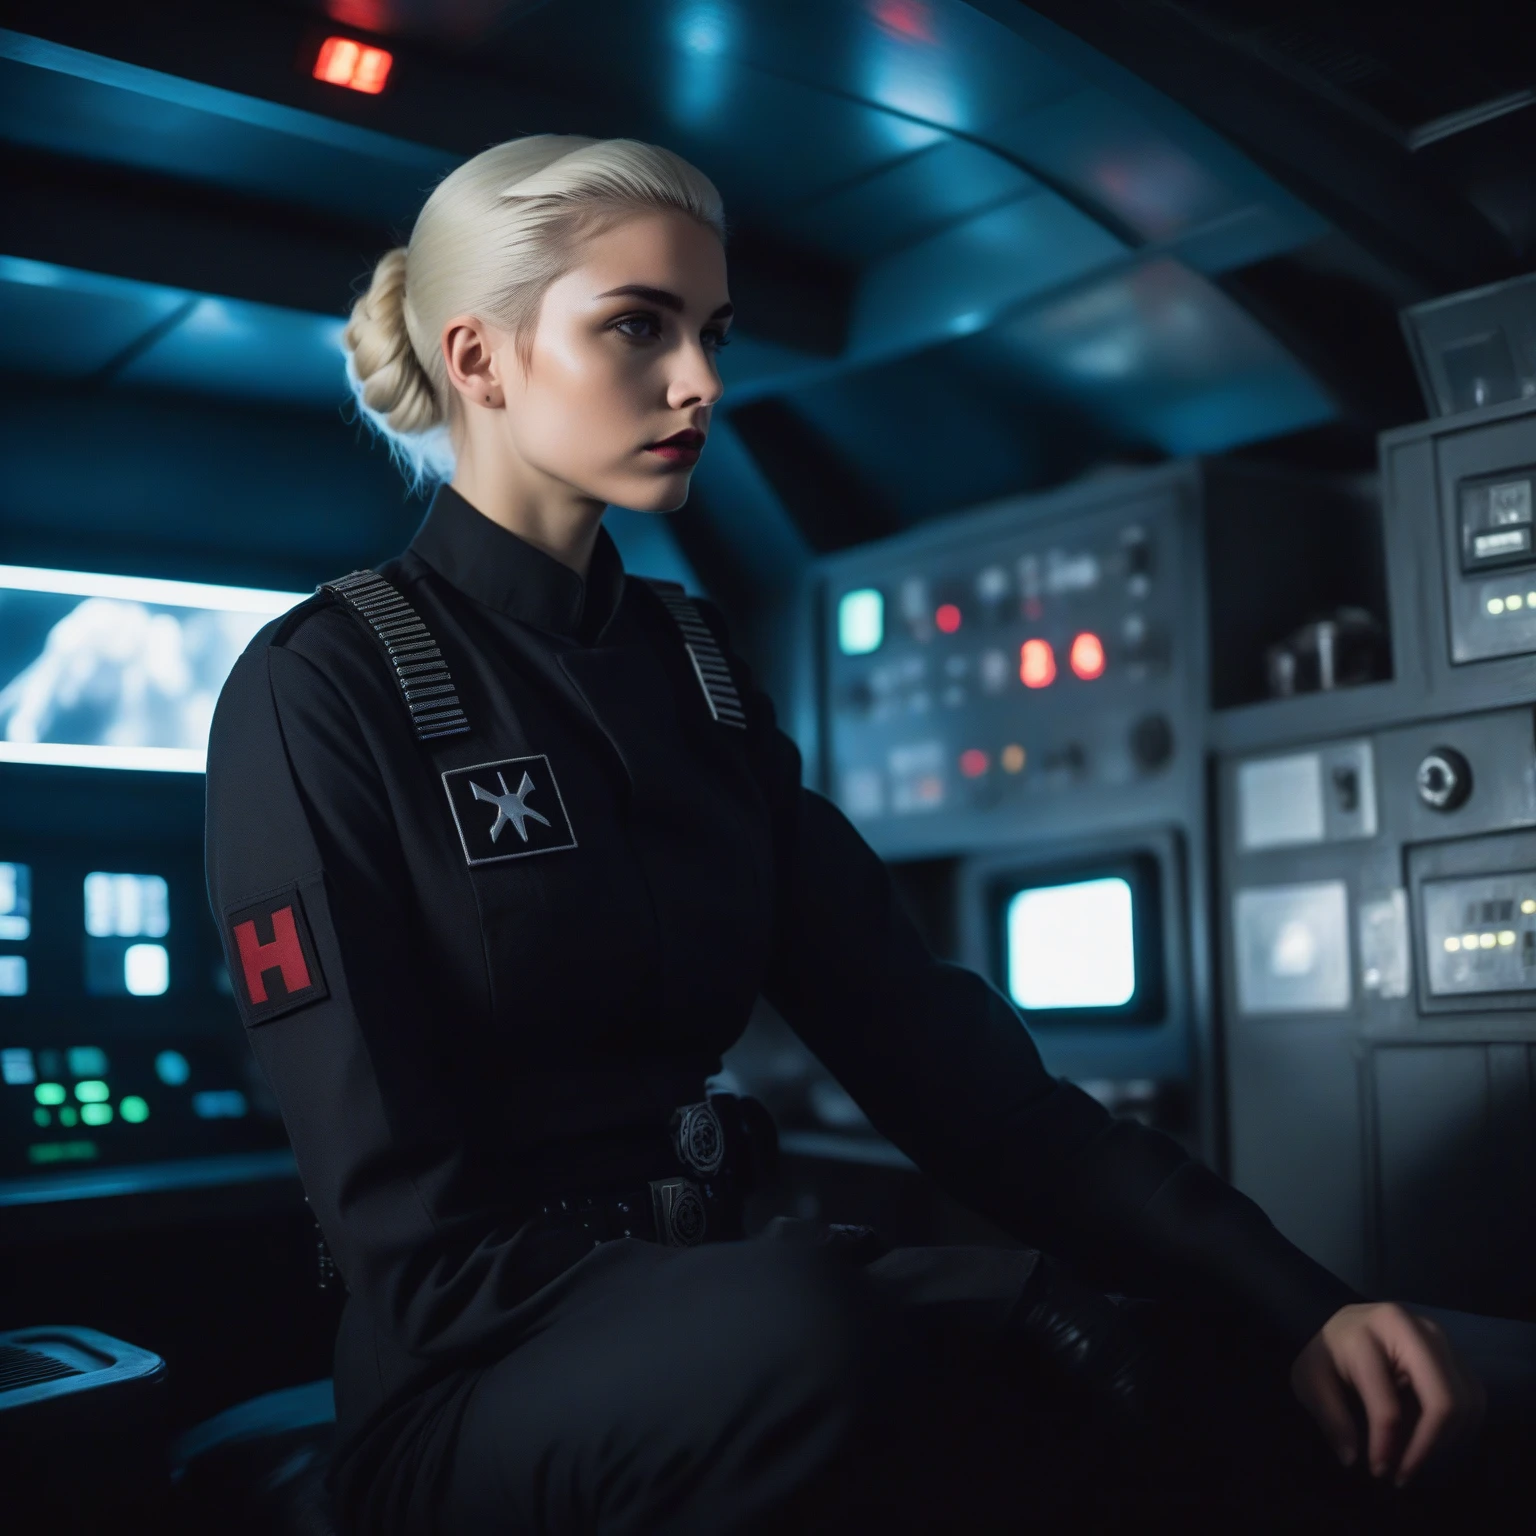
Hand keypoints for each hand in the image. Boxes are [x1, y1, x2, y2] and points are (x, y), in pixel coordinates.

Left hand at [1290, 1302, 1485, 1484]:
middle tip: (1405, 1472)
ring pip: (1466, 1404)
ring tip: (1414, 1455)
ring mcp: (1443, 1340)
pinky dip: (1460, 1426)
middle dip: (1427, 1447)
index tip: (1378, 1471)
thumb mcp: (1311, 1379)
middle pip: (1444, 1403)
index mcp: (1374, 1332)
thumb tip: (1352, 1459)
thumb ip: (1330, 1418)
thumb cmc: (1328, 1353)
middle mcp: (1417, 1330)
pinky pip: (1474, 1398)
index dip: (1386, 1446)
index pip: (1389, 1406)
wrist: (1345, 1325)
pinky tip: (1432, 1438)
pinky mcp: (1457, 1354)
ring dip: (1445, 1440)